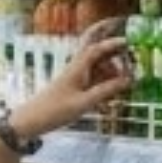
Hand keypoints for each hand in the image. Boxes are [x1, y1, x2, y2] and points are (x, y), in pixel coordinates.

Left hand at [10, 20, 135, 140]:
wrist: (31, 121)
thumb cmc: (54, 111)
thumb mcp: (84, 102)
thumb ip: (106, 90)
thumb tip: (129, 80)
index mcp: (77, 68)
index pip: (96, 49)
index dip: (112, 43)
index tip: (130, 41)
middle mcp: (76, 69)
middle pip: (95, 50)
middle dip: (109, 44)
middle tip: (128, 43)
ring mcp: (75, 77)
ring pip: (97, 66)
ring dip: (112, 68)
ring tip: (128, 78)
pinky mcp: (74, 87)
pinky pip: (94, 79)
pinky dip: (105, 81)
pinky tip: (115, 90)